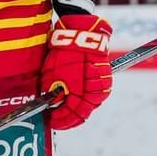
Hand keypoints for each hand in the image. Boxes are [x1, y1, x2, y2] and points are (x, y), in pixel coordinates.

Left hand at [41, 14, 112, 129]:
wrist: (81, 35)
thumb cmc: (64, 53)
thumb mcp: (50, 75)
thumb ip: (52, 94)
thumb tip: (51, 106)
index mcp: (78, 94)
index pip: (69, 117)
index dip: (59, 121)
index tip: (51, 120)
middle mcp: (92, 93)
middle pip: (81, 115)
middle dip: (68, 117)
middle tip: (57, 116)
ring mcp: (101, 87)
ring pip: (89, 107)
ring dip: (77, 109)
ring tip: (65, 107)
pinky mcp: (106, 80)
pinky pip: (96, 97)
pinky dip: (86, 99)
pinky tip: (77, 98)